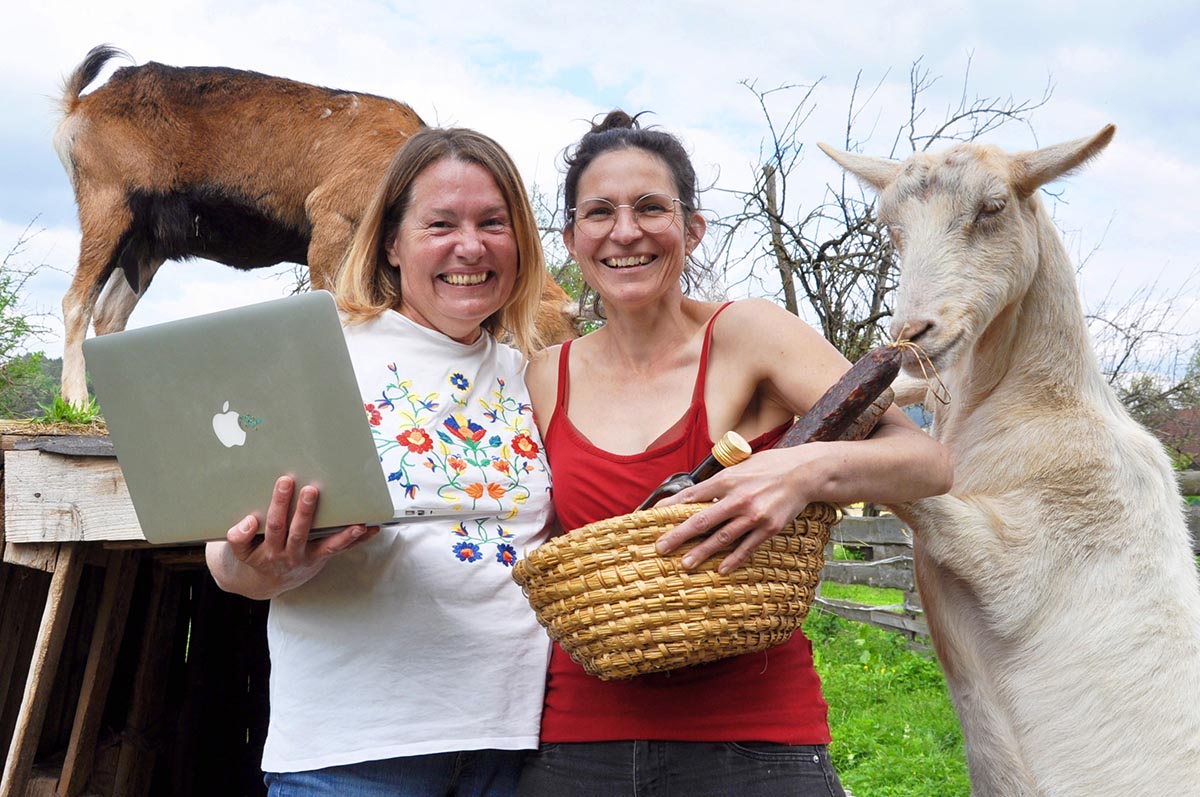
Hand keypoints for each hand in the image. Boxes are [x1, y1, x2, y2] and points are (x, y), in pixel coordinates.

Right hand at [219, 475, 379, 597]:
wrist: (265, 581)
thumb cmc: (255, 554)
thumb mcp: (240, 550)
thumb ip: (239, 537)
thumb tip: (250, 521)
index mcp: (267, 550)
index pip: (272, 526)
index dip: (276, 508)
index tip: (280, 488)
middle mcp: (288, 555)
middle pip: (297, 532)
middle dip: (304, 510)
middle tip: (310, 490)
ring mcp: (308, 557)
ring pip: (327, 546)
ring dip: (343, 534)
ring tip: (357, 524)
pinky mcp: (322, 558)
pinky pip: (340, 550)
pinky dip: (357, 539)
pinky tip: (372, 528)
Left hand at [653, 447, 821, 574]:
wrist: (804, 473)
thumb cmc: (769, 467)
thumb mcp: (741, 466)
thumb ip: (720, 481)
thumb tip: (698, 494)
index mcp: (727, 479)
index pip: (692, 495)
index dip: (672, 507)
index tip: (654, 516)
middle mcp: (738, 498)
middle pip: (701, 521)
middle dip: (678, 535)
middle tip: (661, 547)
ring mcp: (754, 515)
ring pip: (722, 538)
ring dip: (701, 552)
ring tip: (685, 564)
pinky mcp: (769, 528)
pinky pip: (747, 547)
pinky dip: (733, 559)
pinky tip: (720, 569)